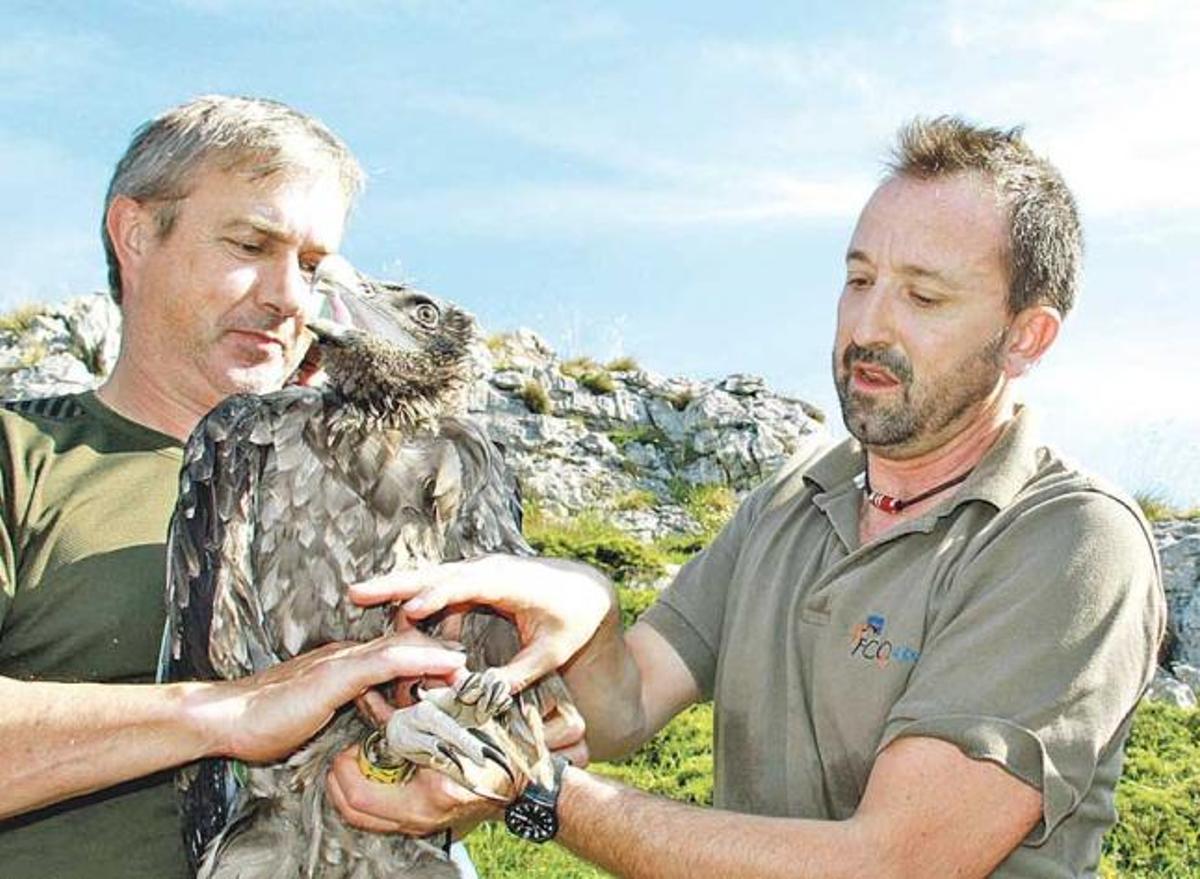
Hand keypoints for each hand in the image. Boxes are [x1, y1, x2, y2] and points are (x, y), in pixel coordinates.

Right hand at [192, 634, 465, 762]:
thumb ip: (348, 706)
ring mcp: (344, 659)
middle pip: (409, 639)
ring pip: (406, 645)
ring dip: (443, 652)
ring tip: (474, 662)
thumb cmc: (267, 721)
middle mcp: (350, 652)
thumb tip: (376, 713)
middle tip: (476, 660)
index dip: (430, 653)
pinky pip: (388, 662)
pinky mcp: (337, 675)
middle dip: (445, 645)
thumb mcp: (320, 712)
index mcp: (348, 660)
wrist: (224, 719)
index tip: (460, 662)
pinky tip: (449, 664)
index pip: (398, 647)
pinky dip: (423, 660)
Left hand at [327, 673, 587, 834]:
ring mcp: (424, 823)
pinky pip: (383, 819)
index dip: (345, 771)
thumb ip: (426, 710)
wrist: (528, 783)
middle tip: (337, 760)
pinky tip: (371, 775)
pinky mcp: (426, 822)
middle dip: (339, 786)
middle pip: (357, 813)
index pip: (363, 796)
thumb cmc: (500, 750)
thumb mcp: (461, 723)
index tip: (345, 748)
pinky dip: (369, 799)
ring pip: (367, 820)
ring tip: (347, 767)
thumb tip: (392, 686)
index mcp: (432, 791)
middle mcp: (423, 816)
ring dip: (350, 793)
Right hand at [350, 555, 616, 692]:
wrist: (583, 591)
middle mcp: (486, 570)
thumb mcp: (551, 653)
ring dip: (396, 588)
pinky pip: (438, 588)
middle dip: (395, 583)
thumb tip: (482, 698)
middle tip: (355, 592)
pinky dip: (415, 600)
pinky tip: (394, 618)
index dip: (435, 598)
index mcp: (506, 582)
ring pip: (429, 578)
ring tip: (359, 598)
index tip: (408, 612)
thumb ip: (517, 675)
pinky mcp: (473, 581)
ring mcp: (477, 572)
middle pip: (434, 574)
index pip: (464, 586)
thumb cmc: (571, 620)